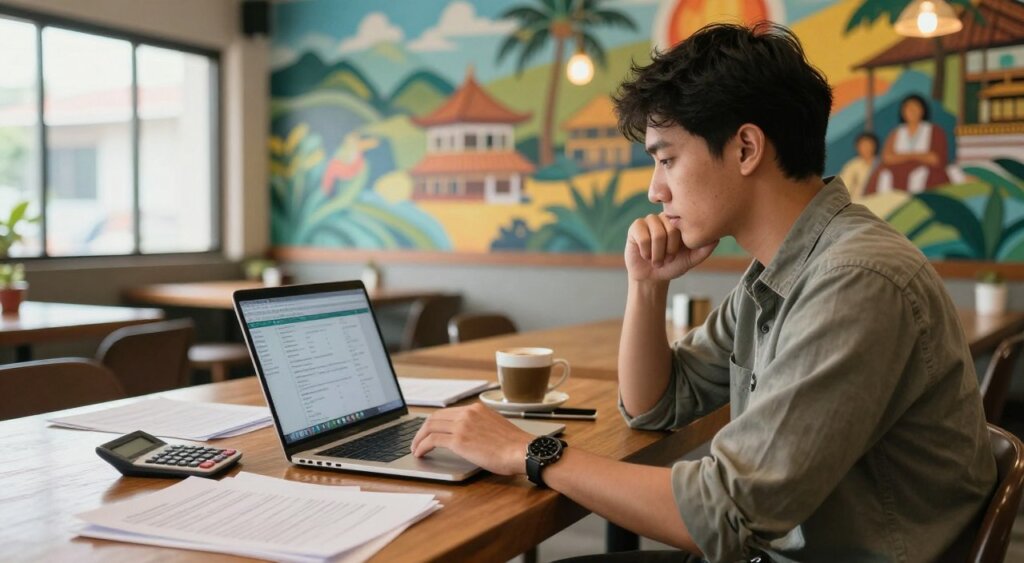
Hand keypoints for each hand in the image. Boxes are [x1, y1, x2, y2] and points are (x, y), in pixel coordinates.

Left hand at [411, 403, 532, 474]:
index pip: (448, 412)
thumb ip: (481, 426)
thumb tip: (471, 436)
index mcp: (477, 409)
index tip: (429, 431)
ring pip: (430, 427)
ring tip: (415, 449)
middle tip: (417, 440)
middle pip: (435, 417)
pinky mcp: (459, 440)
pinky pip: (432, 440)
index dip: (435, 422)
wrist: (523, 451)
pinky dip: (422, 446)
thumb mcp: (496, 426)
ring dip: (419, 438)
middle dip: (422, 429)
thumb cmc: (515, 446)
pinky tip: (420, 454)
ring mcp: (462, 425)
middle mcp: (468, 413)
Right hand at [625, 214, 717, 281]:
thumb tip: (716, 238)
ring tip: (656, 260)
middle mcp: (664, 217)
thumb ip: (703, 250)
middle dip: (669, 251)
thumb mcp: (691, 259)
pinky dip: (646, 252)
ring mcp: (648, 221)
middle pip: (671, 230)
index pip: (684, 226)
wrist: (652, 277)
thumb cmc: (673, 265)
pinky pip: (643, 237)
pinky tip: (646, 256)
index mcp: (678, 222)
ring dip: (657, 254)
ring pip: (657, 234)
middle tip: (666, 259)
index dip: (679, 245)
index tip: (676, 255)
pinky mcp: (635, 227)